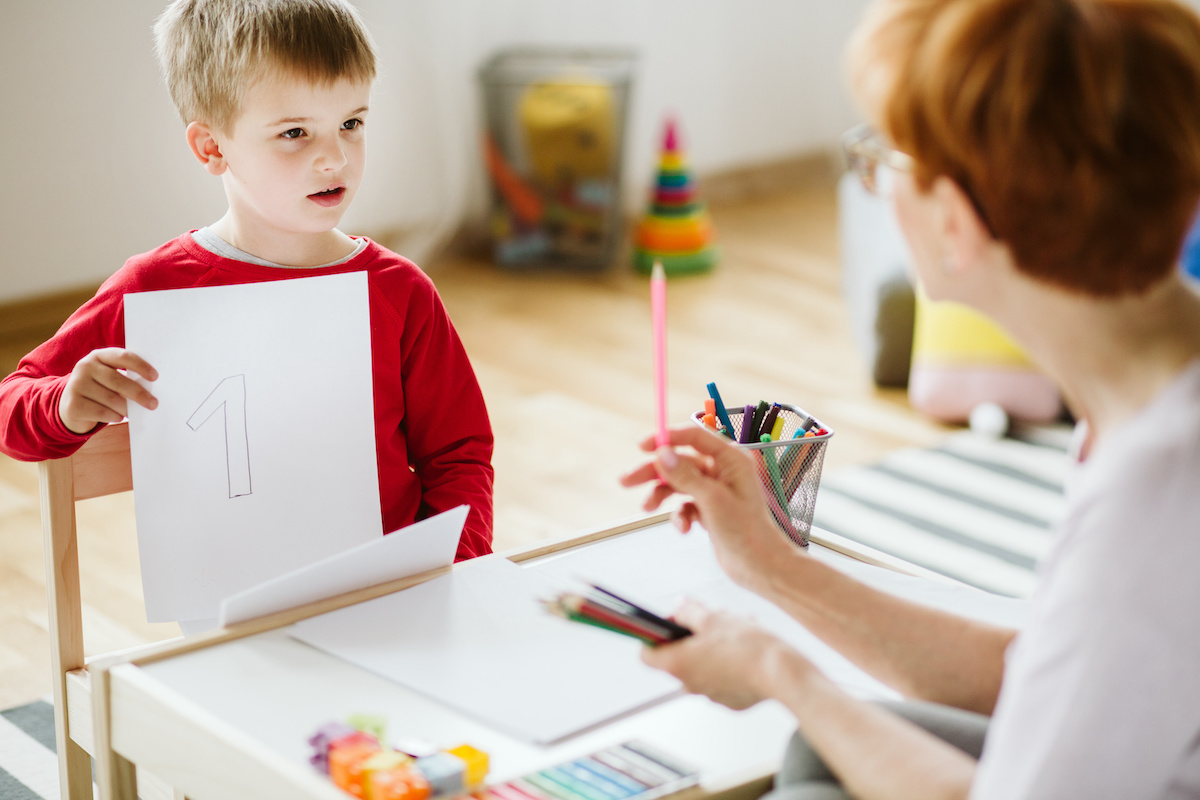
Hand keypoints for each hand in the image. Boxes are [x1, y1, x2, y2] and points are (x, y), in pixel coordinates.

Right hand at [59, 348, 158, 433]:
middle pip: (118, 381)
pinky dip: (115, 416)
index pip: (123, 357)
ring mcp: (76, 385)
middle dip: (139, 394)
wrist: (71, 405)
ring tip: (133, 412)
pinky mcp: (73, 404)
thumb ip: (126, 377)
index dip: (140, 366)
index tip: (155, 377)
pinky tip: (118, 416)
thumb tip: (151, 390)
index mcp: (98, 356)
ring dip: (127, 408)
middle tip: (153, 404)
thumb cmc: (101, 389)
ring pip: (112, 399)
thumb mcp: (110, 377)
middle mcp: (85, 367)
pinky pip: (102, 412)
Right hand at [619, 425, 798, 591]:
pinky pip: (684, 504)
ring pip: (678, 483)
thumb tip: (663, 454)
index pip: (694, 437)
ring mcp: (715, 490)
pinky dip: (679, 515)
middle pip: (680, 461)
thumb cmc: (747, 532)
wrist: (759, 566)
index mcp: (731, 460)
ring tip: (647, 508)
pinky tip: (684, 529)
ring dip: (661, 495)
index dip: (668, 438)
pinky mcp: (709, 509)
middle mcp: (723, 471)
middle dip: (653, 472)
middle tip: (627, 480)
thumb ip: (685, 476)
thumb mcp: (712, 500)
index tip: (643, 446)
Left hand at [641, 600, 798, 709]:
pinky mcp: (730, 700)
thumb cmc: (748, 648)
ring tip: (735, 629)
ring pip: (704, 664)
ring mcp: (710, 695)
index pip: (646, 654)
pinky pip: (723, 677)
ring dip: (713, 646)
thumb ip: (689, 611)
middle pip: (679, 656)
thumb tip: (679, 607)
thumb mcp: (713, 617)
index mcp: (677, 664)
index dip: (655, 635)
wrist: (782, 674)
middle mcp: (689, 684)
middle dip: (693, 636)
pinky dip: (729, 662)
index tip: (667, 623)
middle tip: (710, 621)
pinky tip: (747, 648)